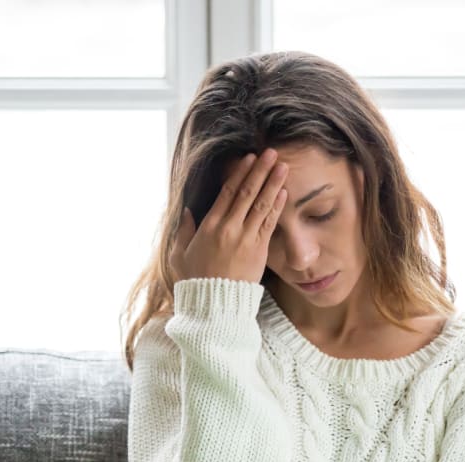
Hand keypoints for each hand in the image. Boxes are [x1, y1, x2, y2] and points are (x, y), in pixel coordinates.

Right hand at [170, 147, 288, 283]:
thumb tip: (187, 211)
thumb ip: (184, 231)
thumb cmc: (195, 281)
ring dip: (273, 183)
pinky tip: (284, 192)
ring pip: (261, 204)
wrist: (215, 305)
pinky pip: (270, 223)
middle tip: (271, 153)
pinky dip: (277, 206)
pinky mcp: (259, 250)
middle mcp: (229, 228)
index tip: (249, 158)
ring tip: (283, 166)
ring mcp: (246, 239)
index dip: (239, 173)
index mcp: (209, 226)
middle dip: (260, 171)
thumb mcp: (180, 254)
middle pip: (247, 193)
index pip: (226, 193)